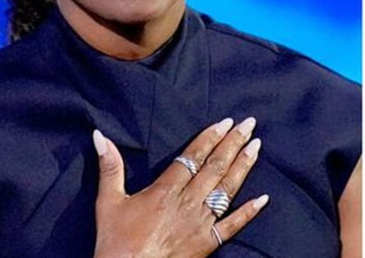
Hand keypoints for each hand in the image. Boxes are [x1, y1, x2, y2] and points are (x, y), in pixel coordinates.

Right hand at [92, 117, 268, 256]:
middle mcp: (188, 202)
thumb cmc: (116, 242)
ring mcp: (201, 222)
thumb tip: (100, 136)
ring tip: (257, 147)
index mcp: (166, 189)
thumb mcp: (108, 201)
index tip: (226, 121)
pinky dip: (249, 211)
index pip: (193, 156)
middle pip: (215, 167)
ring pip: (227, 189)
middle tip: (249, 124)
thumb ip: (109, 167)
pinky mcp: (208, 242)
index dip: (210, 137)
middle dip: (234, 143)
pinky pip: (233, 225)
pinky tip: (264, 198)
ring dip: (244, 166)